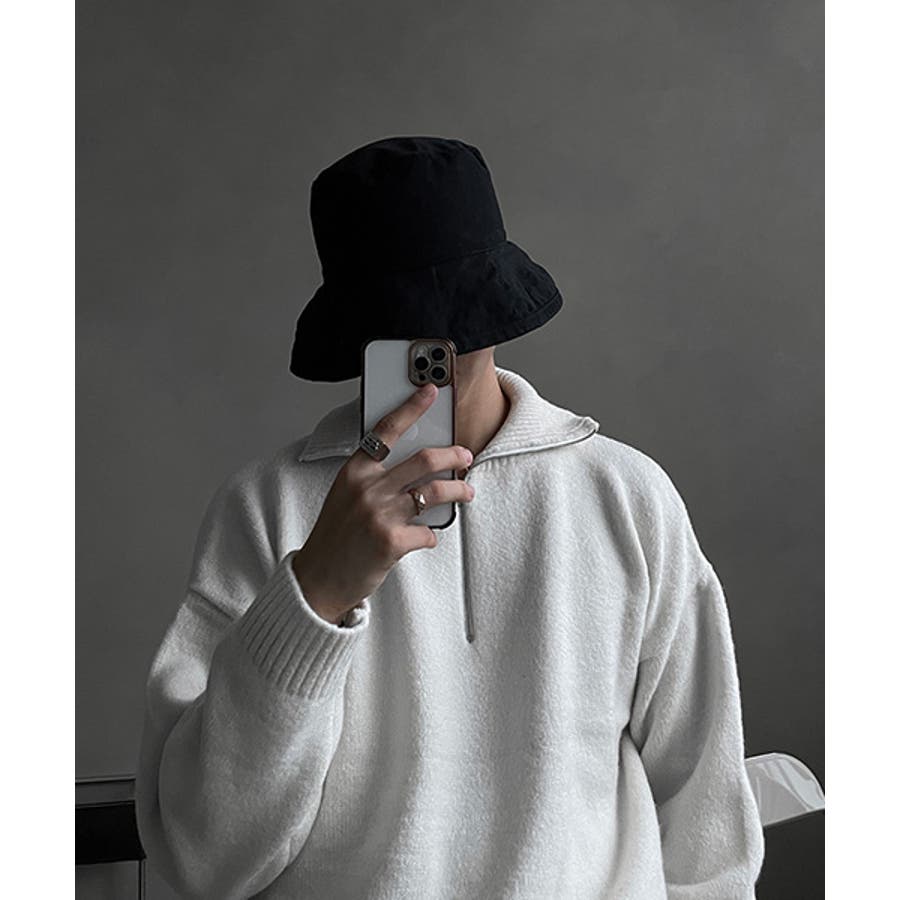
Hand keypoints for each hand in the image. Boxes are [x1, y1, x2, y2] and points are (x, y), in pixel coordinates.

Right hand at [291, 383, 475, 623]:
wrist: (319, 578)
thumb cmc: (336, 536)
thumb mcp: (346, 496)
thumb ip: (374, 478)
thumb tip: (417, 467)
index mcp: (354, 472)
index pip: (386, 430)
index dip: (411, 407)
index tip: (430, 391)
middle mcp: (367, 488)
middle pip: (423, 459)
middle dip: (453, 455)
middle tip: (465, 456)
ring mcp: (380, 514)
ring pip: (435, 492)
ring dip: (458, 491)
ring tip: (466, 493)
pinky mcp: (391, 542)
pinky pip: (429, 532)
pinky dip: (432, 534)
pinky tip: (426, 537)